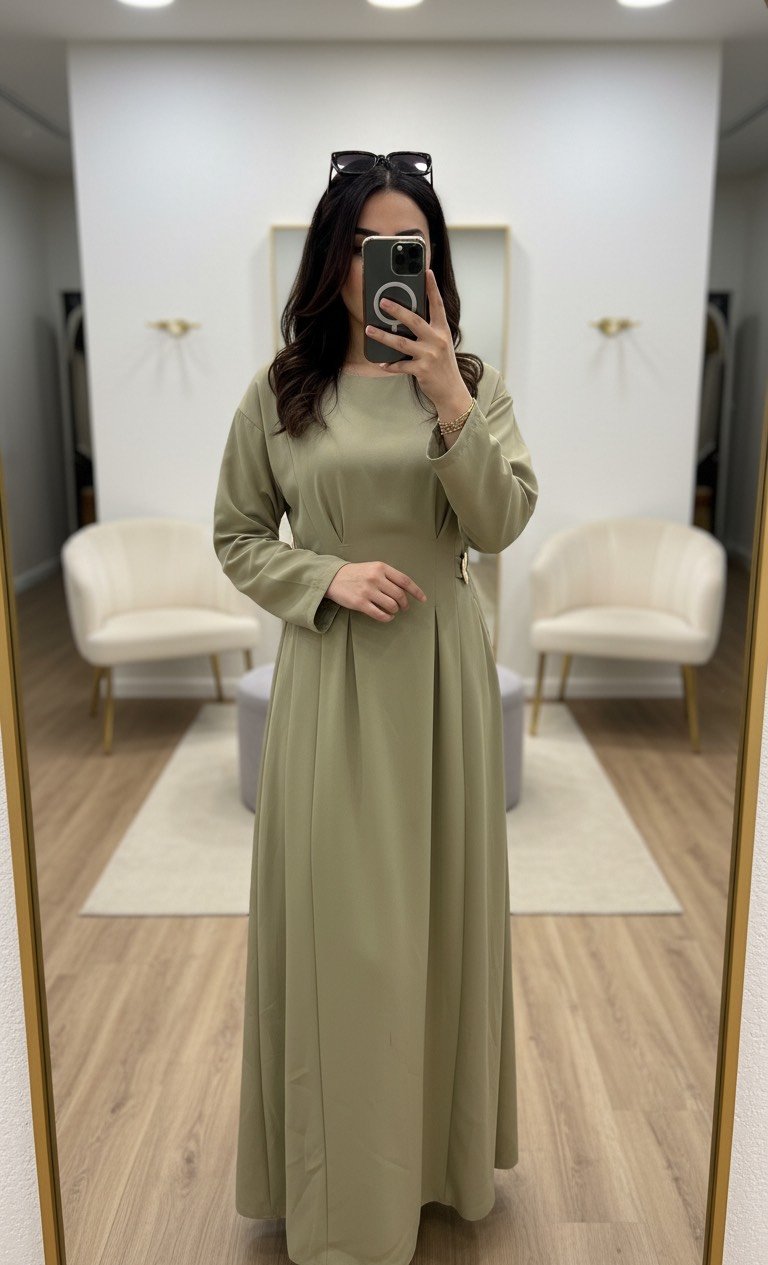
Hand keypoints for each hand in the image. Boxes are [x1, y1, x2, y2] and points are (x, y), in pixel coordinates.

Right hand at [326, 562, 426, 622]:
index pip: (404, 580)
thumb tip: (406, 590)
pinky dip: (387, 618)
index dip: (416, 591)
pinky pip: (380, 614)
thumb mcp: (373, 568)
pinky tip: (388, 617)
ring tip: (394, 611)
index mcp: (381, 568)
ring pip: (391, 605)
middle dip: (405, 604)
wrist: (333, 578)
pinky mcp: (360, 603)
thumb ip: (388, 576)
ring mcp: (367, 591)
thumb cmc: (357, 574)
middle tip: (404, 608)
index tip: (423, 599)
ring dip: (395, 610)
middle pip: (399, 595)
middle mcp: (375, 578)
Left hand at [364, 269, 470, 411]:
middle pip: (414, 321)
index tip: (426, 272)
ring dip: (383, 336)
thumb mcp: (440, 345)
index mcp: (442, 331)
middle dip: (397, 310)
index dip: (432, 288)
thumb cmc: (443, 366)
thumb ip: (428, 332)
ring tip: (369, 329)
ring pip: (401, 343)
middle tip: (382, 301)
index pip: (438, 305)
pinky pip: (401, 365)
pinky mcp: (422, 370)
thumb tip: (405, 320)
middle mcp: (437, 340)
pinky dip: (390, 364)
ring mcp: (430, 356)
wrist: (452, 391)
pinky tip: (381, 362)